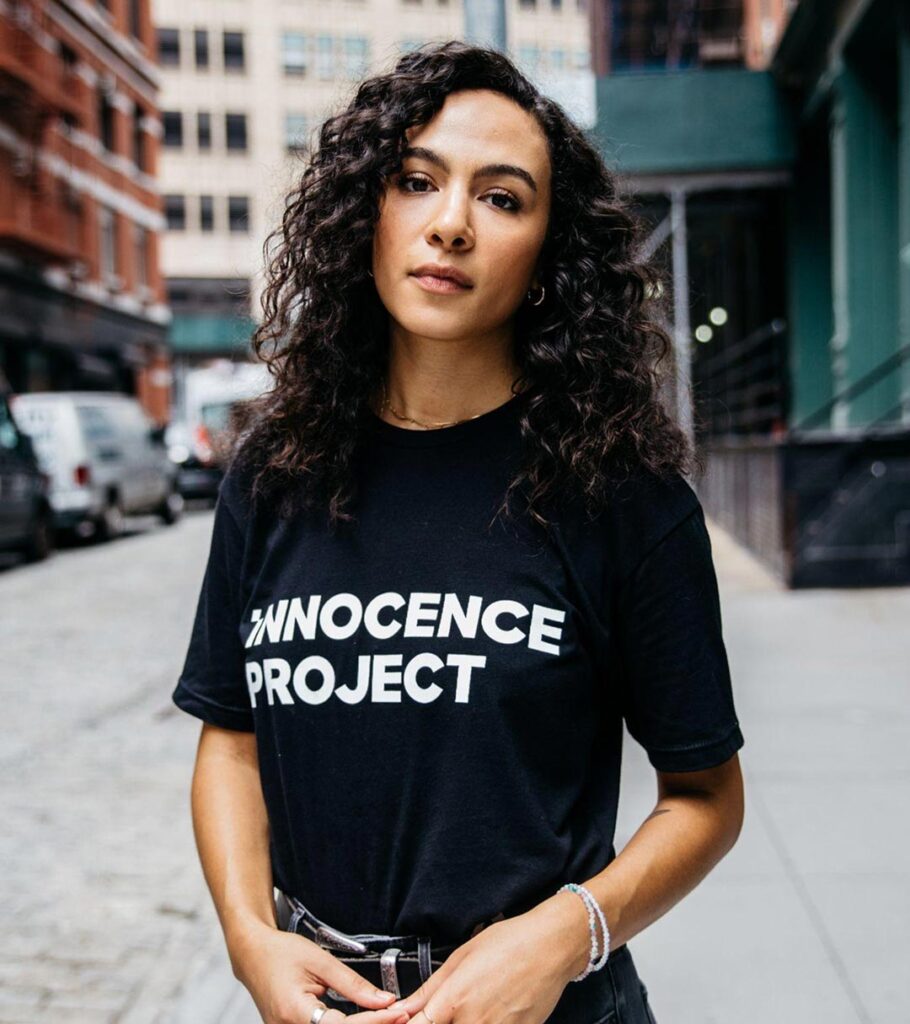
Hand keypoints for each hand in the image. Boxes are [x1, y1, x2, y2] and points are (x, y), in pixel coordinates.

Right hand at [231, 920, 412, 1023]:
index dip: (373, 1022)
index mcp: (294, 1011)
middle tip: (400, 1018)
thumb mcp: (321, 961)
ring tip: (388, 1020)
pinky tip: (366, 1022)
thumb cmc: (282, 953)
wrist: (252, 956)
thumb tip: (384, 1000)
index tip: (398, 1013)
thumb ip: (352, 984)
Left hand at [383, 897, 587, 1023]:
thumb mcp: (462, 956)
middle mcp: (474, 1023)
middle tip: (454, 1004)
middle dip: (440, 1021)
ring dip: (464, 1022)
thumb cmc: (509, 943)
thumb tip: (403, 1008)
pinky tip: (496, 1008)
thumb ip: (430, 989)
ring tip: (479, 1002)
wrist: (552, 947)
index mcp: (455, 1000)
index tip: (406, 1020)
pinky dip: (489, 1022)